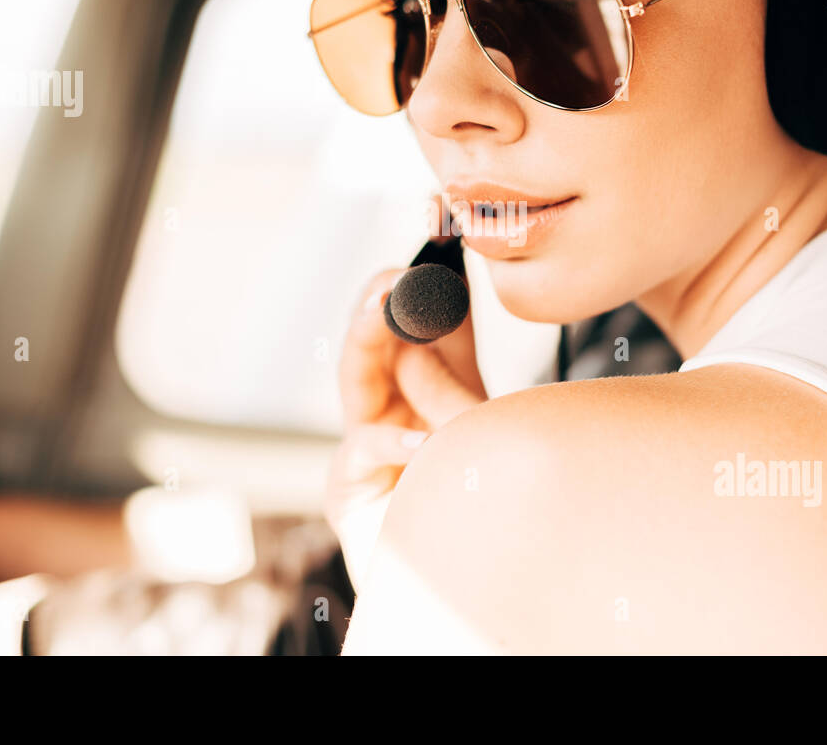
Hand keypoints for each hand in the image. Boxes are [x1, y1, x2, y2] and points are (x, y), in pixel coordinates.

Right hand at [327, 264, 486, 590]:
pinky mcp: (347, 489)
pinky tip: (422, 440)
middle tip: (395, 272)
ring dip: (369, 337)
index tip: (442, 244)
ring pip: (357, 379)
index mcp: (428, 392)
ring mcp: (364, 448)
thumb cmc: (474, 507)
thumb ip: (459, 377)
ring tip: (386, 305)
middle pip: (376, 343)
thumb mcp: (480, 428)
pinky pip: (365, 452)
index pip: (426, 327)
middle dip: (382, 302)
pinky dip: (394, 444)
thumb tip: (449, 299)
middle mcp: (390, 410)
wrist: (459, 583)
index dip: (431, 286)